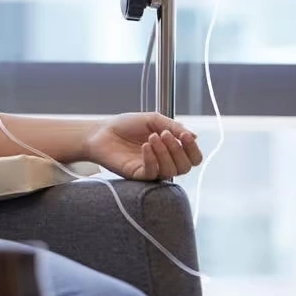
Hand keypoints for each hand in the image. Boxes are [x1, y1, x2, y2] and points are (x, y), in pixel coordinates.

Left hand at [83, 112, 202, 180]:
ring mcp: (151, 169)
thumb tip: (194, 136)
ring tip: (152, 137)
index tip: (185, 135)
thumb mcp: (153, 120)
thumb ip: (173, 126)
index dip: (192, 148)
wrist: (101, 131)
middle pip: (185, 167)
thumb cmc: (126, 126)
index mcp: (170, 149)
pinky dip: (151, 158)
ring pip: (170, 171)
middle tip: (164, 134)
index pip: (192, 157)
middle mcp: (163, 162)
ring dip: (165, 152)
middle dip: (178, 150)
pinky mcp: (137, 175)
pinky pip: (152, 173)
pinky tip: (145, 146)